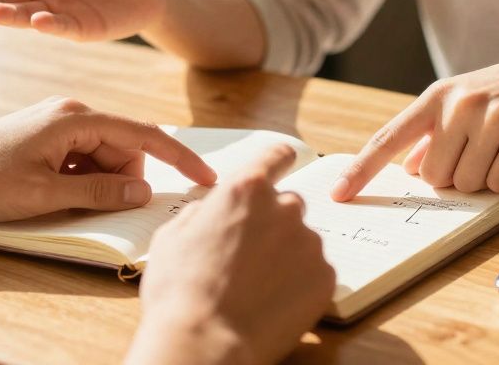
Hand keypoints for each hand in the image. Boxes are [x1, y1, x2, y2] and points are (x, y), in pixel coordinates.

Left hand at [0, 96, 216, 221]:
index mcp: (75, 117)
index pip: (143, 134)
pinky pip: (83, 160)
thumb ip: (98, 193)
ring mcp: (58, 125)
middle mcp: (72, 113)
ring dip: (99, 183)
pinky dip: (82, 181)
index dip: (178, 157)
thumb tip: (143, 194)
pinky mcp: (47, 139)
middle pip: (125, 148)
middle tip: (95, 208)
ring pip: (104, 157)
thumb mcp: (44, 195)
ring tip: (61, 202)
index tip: (206, 177)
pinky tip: (56, 196)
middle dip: (123, 180)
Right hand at [127, 146, 334, 364]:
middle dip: (273, 223)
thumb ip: (202, 212)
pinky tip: (272, 303)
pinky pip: (315, 272)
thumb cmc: (180, 292)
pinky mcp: (325, 277)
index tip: (284, 164)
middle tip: (249, 255)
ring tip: (256, 288)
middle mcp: (285, 208)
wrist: (206, 343)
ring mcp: (309, 243)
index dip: (279, 160)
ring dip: (286, 256)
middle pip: (289, 204)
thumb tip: (212, 210)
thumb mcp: (172, 237)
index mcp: (246, 189)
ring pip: (302, 241)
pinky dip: (299, 284)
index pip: (277, 155)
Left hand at [331, 45, 498, 200]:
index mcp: (437, 96)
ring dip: (484, 178)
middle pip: (434, 177)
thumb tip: (409, 170)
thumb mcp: (466, 102)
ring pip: (466, 184)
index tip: (339, 194)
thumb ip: (433, 135)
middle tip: (480, 150)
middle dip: (455, 176)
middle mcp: (460, 104)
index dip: (361, 169)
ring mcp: (492, 118)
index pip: (389, 138)